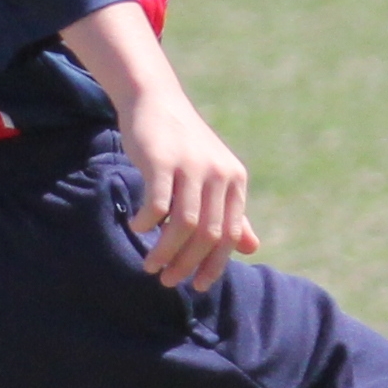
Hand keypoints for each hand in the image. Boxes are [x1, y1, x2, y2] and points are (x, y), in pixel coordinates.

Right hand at [111, 82, 256, 287]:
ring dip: (165, 252)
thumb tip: (251, 248)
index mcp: (235, 181)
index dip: (214, 265)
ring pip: (183, 225)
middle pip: (207, 235)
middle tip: (167, 281)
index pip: (230, 234)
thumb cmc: (183, 145)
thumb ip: (231, 213)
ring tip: (150, 266)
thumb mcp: (212, 178)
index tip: (197, 286)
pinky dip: (146, 223)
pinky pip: (157, 205)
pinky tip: (136, 227)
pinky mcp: (163, 161)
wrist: (156, 102)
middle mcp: (219, 174)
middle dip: (187, 265)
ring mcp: (192, 166)